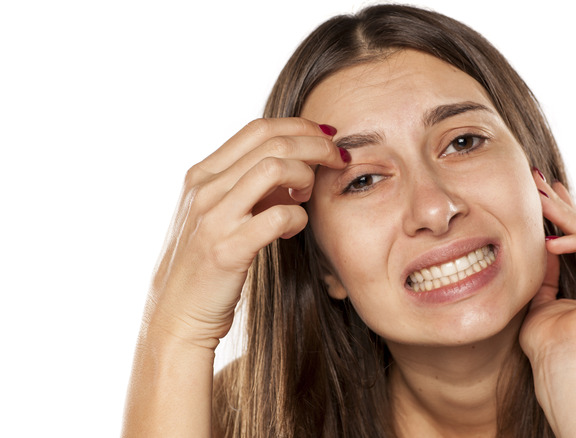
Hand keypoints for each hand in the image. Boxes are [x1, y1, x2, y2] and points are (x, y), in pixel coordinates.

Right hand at [145, 118, 346, 349]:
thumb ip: (248, 188)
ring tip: (309, 195)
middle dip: (316, 145)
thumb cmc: (206, 265)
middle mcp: (204, 189)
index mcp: (202, 175)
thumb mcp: (219, 214)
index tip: (326, 138)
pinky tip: (297, 227)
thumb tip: (294, 166)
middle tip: (338, 160)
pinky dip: (298, 217)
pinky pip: (278, 217)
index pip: (259, 129)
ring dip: (306, 175)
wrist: (175, 315)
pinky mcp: (227, 250)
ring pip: (274, 168)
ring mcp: (213, 218)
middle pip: (273, 142)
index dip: (299, 127)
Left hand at [519, 169, 575, 364]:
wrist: (566, 363)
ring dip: (565, 217)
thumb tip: (544, 244)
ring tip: (538, 200)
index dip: (561, 219)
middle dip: (563, 208)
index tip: (541, 195)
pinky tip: (552, 242)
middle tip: (539, 182)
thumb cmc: (550, 344)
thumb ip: (547, 273)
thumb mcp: (543, 299)